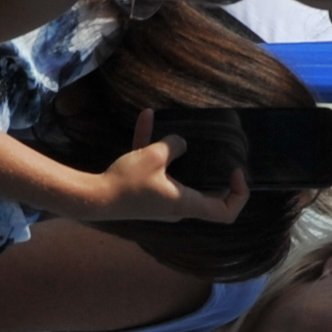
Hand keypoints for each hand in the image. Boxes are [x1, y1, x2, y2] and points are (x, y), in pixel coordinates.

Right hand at [85, 117, 248, 226]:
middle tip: (220, 153)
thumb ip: (174, 145)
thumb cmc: (127, 182)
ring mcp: (161, 200)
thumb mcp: (154, 156)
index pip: (225, 213)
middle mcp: (177, 206)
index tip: (234, 172)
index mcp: (186, 203)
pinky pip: (156, 170)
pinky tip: (146, 118)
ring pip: (182, 179)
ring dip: (184, 157)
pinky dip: (153, 149)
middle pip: (209, 197)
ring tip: (185, 134)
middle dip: (216, 176)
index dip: (238, 195)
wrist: (93, 197)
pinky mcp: (145, 192)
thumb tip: (181, 143)